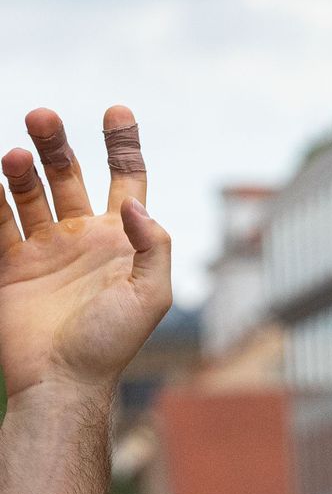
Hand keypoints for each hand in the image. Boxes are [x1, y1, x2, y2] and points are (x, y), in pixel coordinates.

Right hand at [0, 108, 170, 399]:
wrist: (61, 383)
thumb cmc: (111, 345)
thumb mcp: (151, 295)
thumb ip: (155, 247)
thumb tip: (135, 204)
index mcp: (122, 242)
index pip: (127, 179)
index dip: (122, 144)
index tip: (115, 110)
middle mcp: (83, 240)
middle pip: (70, 175)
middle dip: (56, 143)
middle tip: (40, 116)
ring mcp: (45, 252)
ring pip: (31, 193)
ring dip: (23, 168)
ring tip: (13, 155)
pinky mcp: (11, 267)